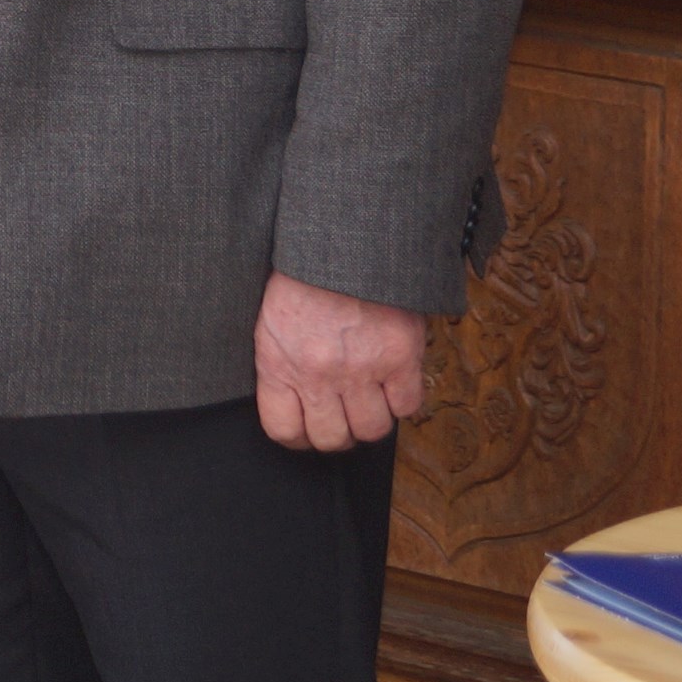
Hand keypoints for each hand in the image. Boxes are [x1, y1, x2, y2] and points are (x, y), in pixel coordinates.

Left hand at [253, 271, 429, 451]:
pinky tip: (395, 381)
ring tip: (370, 400)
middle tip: (343, 416)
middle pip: (331, 439)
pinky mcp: (399, 358)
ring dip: (372, 419)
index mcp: (277, 363)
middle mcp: (317, 375)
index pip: (282, 430)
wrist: (342, 242)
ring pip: (372, 430)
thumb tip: (294, 399)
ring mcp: (360, 370)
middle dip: (339, 433)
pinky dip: (404, 400)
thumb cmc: (302, 275)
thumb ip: (282, 362)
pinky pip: (408, 406)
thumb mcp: (273, 320)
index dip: (299, 435)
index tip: (308, 427)